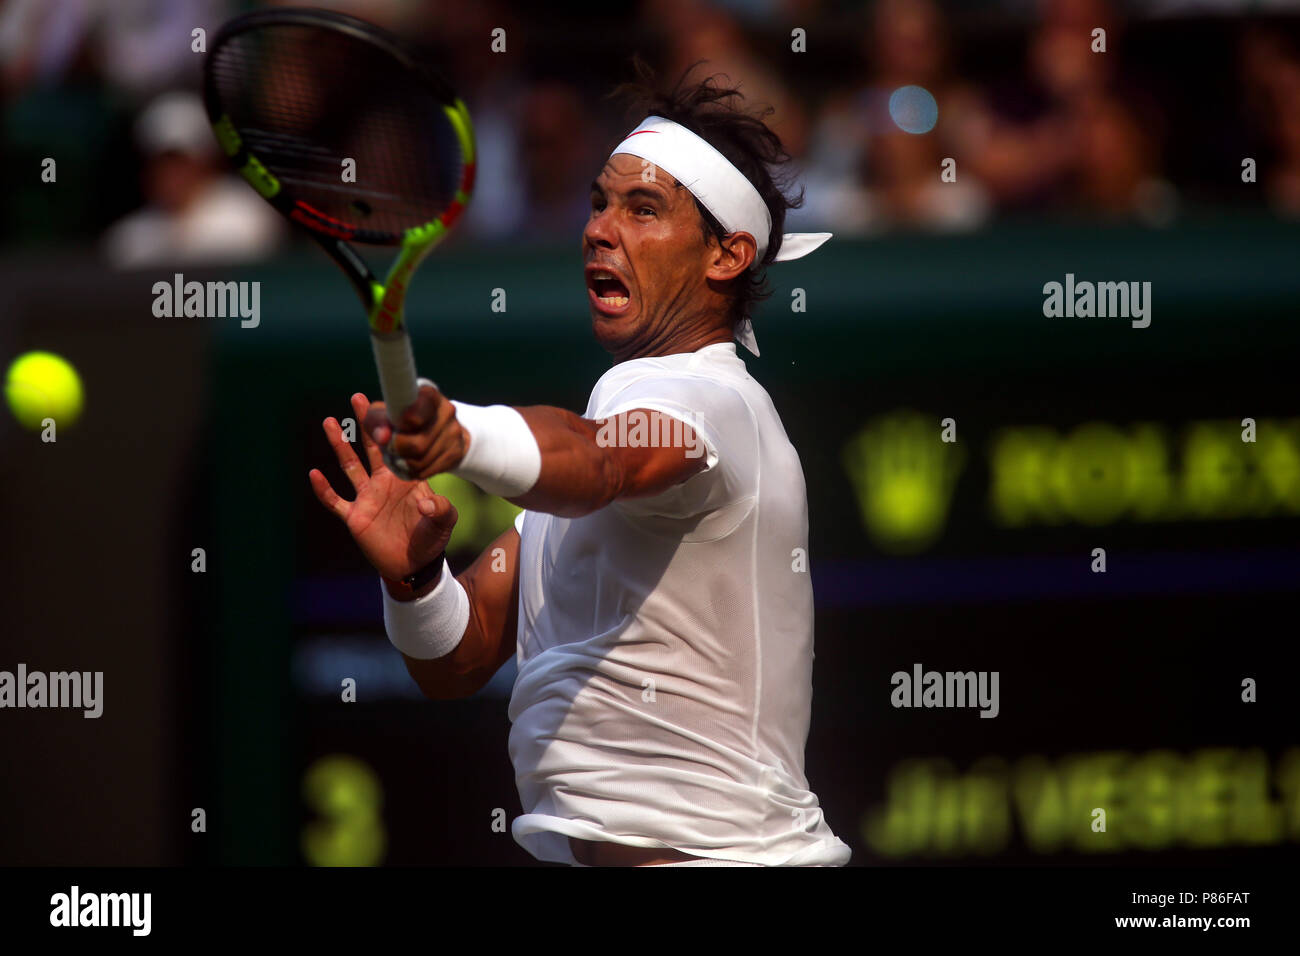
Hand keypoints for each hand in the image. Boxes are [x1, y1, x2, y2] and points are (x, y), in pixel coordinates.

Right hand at [309, 393, 457, 581]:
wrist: (414, 565)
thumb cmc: (431, 538)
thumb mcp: (445, 522)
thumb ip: (443, 510)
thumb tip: (427, 502)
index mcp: (405, 478)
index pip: (399, 448)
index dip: (395, 429)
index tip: (390, 405)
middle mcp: (383, 482)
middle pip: (372, 447)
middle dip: (366, 423)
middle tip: (359, 398)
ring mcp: (367, 497)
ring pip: (349, 465)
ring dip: (340, 445)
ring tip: (329, 422)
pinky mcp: (355, 516)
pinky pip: (335, 500)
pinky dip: (324, 489)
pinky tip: (314, 473)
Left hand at [363, 383, 468, 481]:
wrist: (429, 431)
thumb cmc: (398, 419)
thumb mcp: (382, 414)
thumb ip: (376, 421)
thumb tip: (383, 437)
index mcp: (428, 395)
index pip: (424, 404)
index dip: (412, 417)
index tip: (402, 423)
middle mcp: (446, 411)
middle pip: (418, 443)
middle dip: (398, 449)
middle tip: (389, 446)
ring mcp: (454, 433)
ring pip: (421, 461)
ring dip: (402, 462)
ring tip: (398, 454)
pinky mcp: (455, 453)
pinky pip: (427, 471)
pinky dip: (412, 471)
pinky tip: (409, 462)